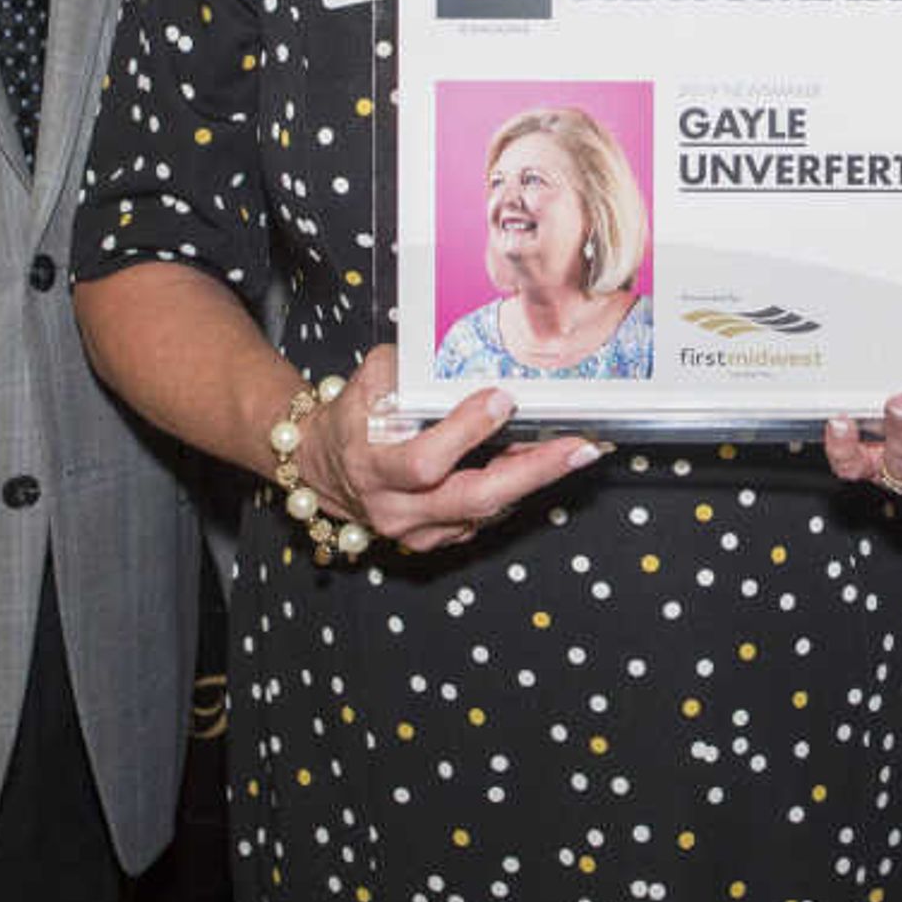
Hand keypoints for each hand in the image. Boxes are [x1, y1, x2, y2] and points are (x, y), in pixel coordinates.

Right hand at [302, 345, 605, 555]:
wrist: (323, 467)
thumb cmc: (351, 416)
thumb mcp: (368, 380)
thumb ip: (408, 370)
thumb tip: (458, 361)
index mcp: (373, 466)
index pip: (426, 462)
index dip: (466, 432)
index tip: (502, 399)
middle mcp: (395, 508)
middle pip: (473, 498)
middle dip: (533, 471)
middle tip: (579, 448)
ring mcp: (417, 532)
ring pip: (487, 511)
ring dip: (533, 478)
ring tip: (573, 448)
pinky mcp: (434, 541)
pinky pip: (484, 518)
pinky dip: (514, 490)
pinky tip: (539, 462)